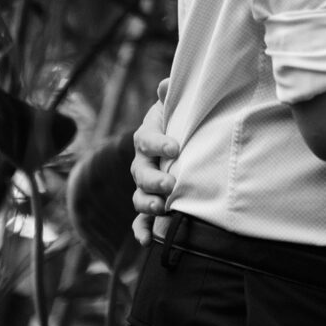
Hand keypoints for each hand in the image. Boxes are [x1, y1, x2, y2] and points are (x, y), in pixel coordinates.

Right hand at [128, 77, 178, 244]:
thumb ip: (174, 97)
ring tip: (162, 209)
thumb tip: (167, 83)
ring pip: (139, 197)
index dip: (158, 143)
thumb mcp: (181, 108)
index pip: (146, 139)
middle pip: (140, 172)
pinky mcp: (152, 205)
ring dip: (148, 204)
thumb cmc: (183, 124)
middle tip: (171, 184)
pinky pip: (141, 221)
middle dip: (153, 180)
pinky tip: (147, 242)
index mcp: (148, 137)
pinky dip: (142, 232)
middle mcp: (143, 162)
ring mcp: (145, 186)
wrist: (185, 145)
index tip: (176, 148)